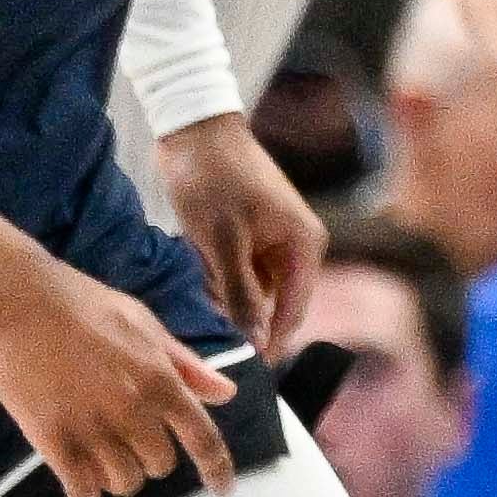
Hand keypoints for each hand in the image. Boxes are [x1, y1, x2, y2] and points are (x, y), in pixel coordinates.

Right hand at [0, 246, 238, 496]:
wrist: (17, 298)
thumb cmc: (83, 303)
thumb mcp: (144, 324)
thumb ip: (186, 365)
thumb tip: (227, 394)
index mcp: (160, 380)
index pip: (202, 438)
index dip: (217, 469)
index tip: (222, 489)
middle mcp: (133, 410)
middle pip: (159, 466)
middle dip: (148, 458)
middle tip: (127, 440)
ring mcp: (92, 427)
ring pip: (123, 482)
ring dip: (116, 476)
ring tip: (99, 457)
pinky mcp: (53, 439)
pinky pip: (81, 489)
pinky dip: (84, 494)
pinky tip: (79, 484)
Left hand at [152, 116, 324, 361]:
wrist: (192, 125)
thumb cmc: (213, 178)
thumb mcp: (223, 242)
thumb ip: (241, 296)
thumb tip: (255, 344)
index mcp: (304, 245)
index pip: (294, 311)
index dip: (272, 343)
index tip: (247, 371)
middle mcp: (296, 246)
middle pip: (273, 304)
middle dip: (242, 317)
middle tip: (210, 336)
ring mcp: (272, 240)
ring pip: (251, 290)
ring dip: (224, 295)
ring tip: (200, 282)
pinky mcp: (249, 234)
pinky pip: (237, 271)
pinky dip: (216, 276)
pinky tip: (196, 265)